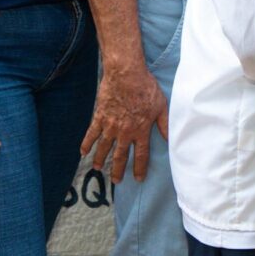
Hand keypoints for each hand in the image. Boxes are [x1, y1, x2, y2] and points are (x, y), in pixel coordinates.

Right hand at [80, 60, 169, 180]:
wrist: (126, 74)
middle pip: (120, 156)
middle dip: (118, 170)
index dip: (140, 168)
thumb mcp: (161, 106)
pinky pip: (91, 133)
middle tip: (116, 181)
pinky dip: (86, 143)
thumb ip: (165, 125)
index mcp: (141, 130)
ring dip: (101, 159)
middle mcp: (125, 132)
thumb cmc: (146, 88)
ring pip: (104, 148)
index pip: (141, 155)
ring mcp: (110, 125)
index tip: (138, 179)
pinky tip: (83, 152)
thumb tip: (171, 140)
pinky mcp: (99, 117)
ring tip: (98, 168)